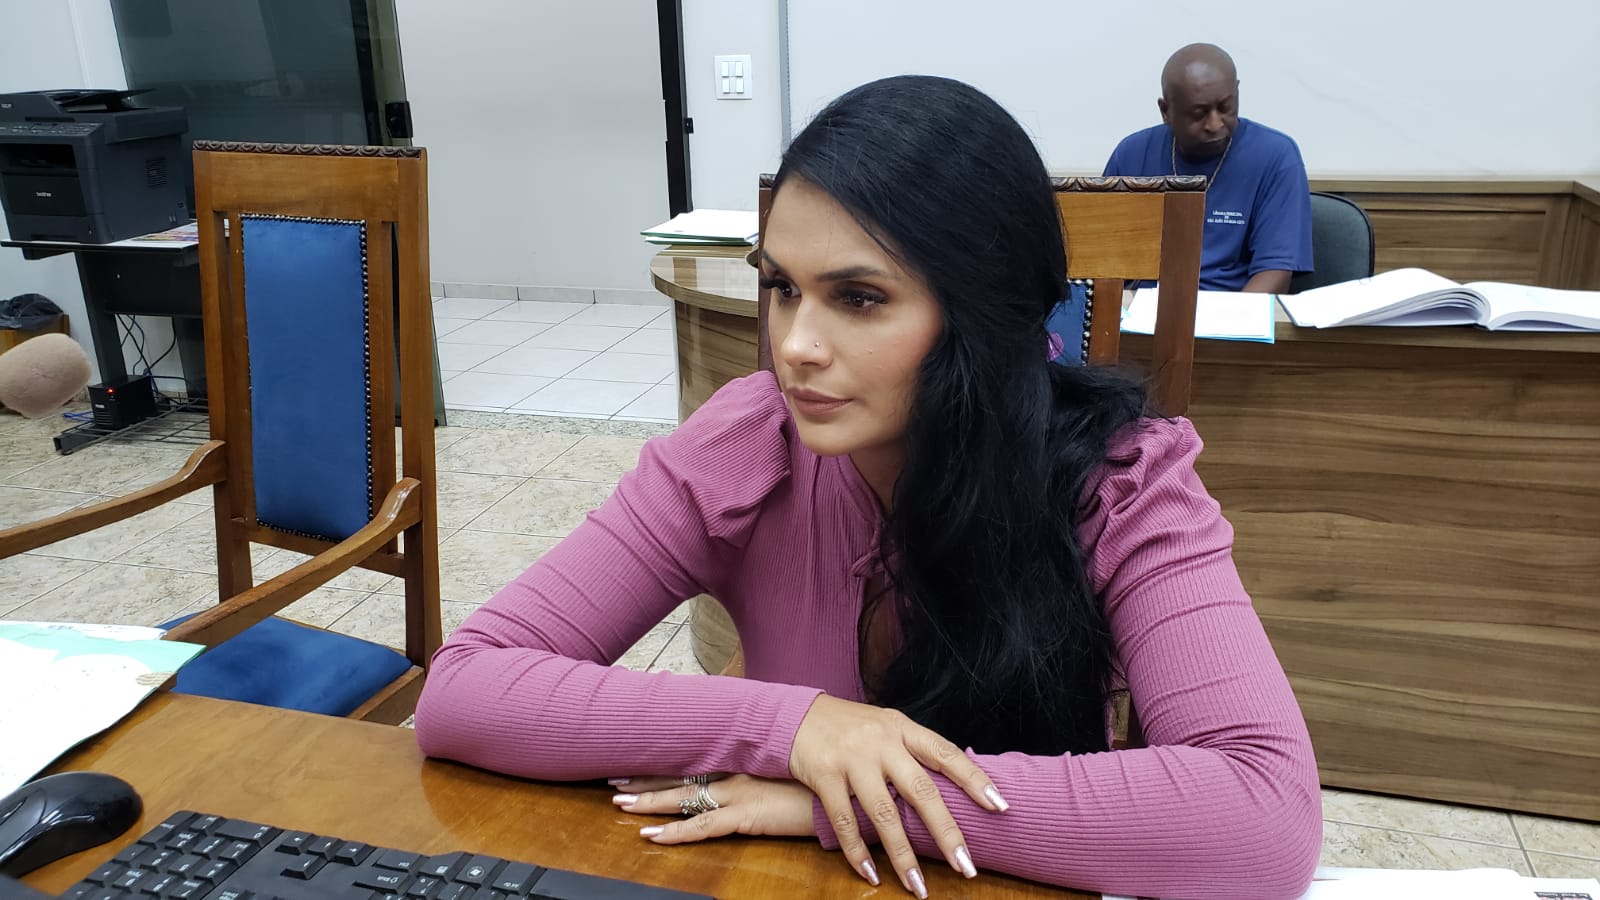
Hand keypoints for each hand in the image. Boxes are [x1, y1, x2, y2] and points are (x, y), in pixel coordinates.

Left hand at [611, 774, 815, 839]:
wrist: (850, 788)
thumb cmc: (827, 778)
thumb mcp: (795, 764)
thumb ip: (772, 763)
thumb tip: (761, 765)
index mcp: (747, 757)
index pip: (697, 758)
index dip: (667, 762)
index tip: (641, 759)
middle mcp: (738, 770)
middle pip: (682, 775)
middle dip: (647, 780)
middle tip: (615, 780)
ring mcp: (740, 791)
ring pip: (683, 798)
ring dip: (650, 802)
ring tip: (621, 805)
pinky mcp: (747, 814)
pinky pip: (701, 827)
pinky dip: (674, 833)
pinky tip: (651, 836)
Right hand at [789, 695, 1005, 896]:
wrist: (795, 715)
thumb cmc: (849, 727)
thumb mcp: (886, 727)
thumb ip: (913, 752)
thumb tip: (952, 785)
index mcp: (903, 728)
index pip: (946, 754)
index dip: (975, 779)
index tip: (1000, 807)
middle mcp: (882, 742)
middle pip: (922, 791)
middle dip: (947, 833)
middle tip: (966, 867)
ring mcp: (853, 759)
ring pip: (884, 814)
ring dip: (903, 855)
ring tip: (918, 887)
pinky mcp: (825, 775)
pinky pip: (844, 821)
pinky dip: (858, 851)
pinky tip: (870, 874)